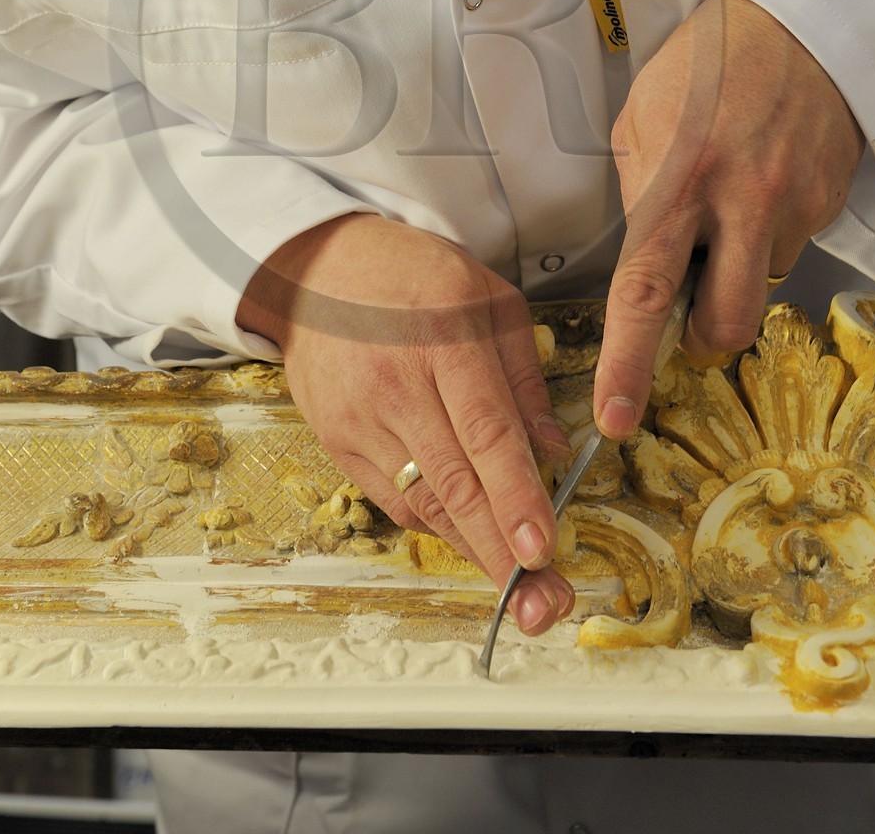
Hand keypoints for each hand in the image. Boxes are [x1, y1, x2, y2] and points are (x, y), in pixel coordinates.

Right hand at [237, 214, 575, 633]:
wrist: (319, 270)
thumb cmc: (417, 278)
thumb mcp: (490, 300)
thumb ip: (524, 376)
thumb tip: (555, 450)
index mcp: (444, 337)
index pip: (485, 431)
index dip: (515, 495)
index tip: (543, 548)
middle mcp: (396, 383)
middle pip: (452, 483)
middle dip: (500, 551)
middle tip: (542, 603)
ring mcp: (358, 417)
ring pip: (422, 502)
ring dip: (473, 552)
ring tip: (521, 592)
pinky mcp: (337, 441)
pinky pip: (394, 500)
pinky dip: (438, 526)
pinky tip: (473, 540)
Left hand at [594, 0, 864, 437]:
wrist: (794, 24)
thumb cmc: (704, 66)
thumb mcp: (641, 120)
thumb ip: (639, 195)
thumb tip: (644, 258)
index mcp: (675, 179)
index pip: (644, 292)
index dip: (627, 364)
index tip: (617, 417)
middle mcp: (739, 200)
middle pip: (723, 322)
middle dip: (701, 336)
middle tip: (689, 310)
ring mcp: (791, 205)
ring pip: (758, 285)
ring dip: (737, 267)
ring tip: (729, 203)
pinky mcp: (828, 203)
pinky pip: (789, 248)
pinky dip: (768, 232)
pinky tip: (761, 182)